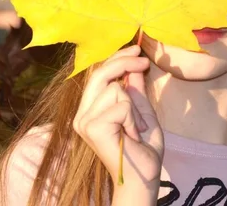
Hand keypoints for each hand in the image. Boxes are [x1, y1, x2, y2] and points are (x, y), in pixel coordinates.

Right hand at [72, 45, 163, 195]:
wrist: (143, 175)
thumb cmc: (144, 147)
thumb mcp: (142, 111)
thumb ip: (135, 89)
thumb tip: (134, 65)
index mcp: (91, 109)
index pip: (97, 74)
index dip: (117, 58)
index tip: (138, 50)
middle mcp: (82, 114)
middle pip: (99, 74)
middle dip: (124, 62)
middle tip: (144, 62)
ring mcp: (84, 121)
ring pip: (115, 89)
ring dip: (135, 107)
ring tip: (137, 127)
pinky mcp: (92, 127)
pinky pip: (122, 105)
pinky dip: (134, 118)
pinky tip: (133, 134)